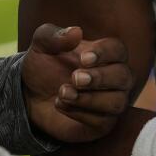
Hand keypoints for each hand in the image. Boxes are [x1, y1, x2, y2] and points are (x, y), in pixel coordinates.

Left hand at [22, 24, 133, 142]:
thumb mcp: (41, 46)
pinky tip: (61, 105)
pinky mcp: (102, 124)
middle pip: (124, 76)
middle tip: (75, 78)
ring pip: (117, 102)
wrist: (31, 96)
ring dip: (90, 99)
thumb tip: (76, 32)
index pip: (118, 50)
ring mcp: (111, 102)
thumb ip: (54, 36)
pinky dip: (80, 114)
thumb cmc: (44, 66)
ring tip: (63, 93)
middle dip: (100, 78)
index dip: (104, 54)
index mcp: (105, 54)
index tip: (82, 59)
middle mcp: (115, 78)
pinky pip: (102, 122)